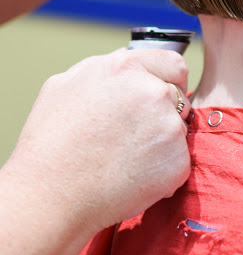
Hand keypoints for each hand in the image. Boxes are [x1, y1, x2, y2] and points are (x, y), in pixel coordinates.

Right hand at [4, 48, 190, 234]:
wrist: (51, 197)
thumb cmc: (50, 144)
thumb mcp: (66, 85)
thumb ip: (106, 66)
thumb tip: (127, 57)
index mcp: (127, 67)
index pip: (174, 64)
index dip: (170, 80)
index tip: (160, 97)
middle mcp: (153, 92)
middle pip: (178, 97)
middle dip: (163, 113)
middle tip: (132, 136)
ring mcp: (169, 126)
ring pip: (179, 130)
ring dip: (163, 141)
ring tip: (125, 158)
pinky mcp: (178, 160)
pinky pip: (179, 160)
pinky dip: (163, 169)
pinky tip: (133, 176)